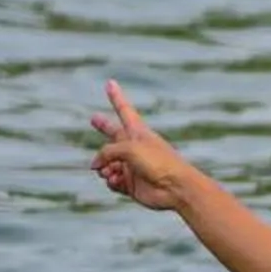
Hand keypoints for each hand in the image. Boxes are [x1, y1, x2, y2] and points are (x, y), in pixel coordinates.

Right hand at [88, 80, 199, 212]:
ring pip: (106, 163)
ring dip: (104, 167)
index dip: (116, 97)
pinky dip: (111, 181)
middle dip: (103, 127)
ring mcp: (132, 165)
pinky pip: (111, 180)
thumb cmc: (159, 162)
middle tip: (94, 118)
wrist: (176, 188)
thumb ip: (106, 152)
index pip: (124, 110)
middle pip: (113, 134)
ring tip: (111, 171)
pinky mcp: (131, 183)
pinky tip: (118, 181)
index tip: (110, 83)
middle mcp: (134, 147)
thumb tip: (96, 166)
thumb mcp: (129, 148)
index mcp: (138, 132)